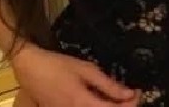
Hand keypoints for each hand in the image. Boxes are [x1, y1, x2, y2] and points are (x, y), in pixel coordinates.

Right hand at [12, 44, 141, 106]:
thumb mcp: (85, 69)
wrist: (30, 69)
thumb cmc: (58, 65)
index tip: (138, 93)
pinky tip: (101, 101)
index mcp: (83, 104)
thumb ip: (107, 84)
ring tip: (118, 99)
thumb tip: (128, 94)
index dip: (131, 105)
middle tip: (131, 97)